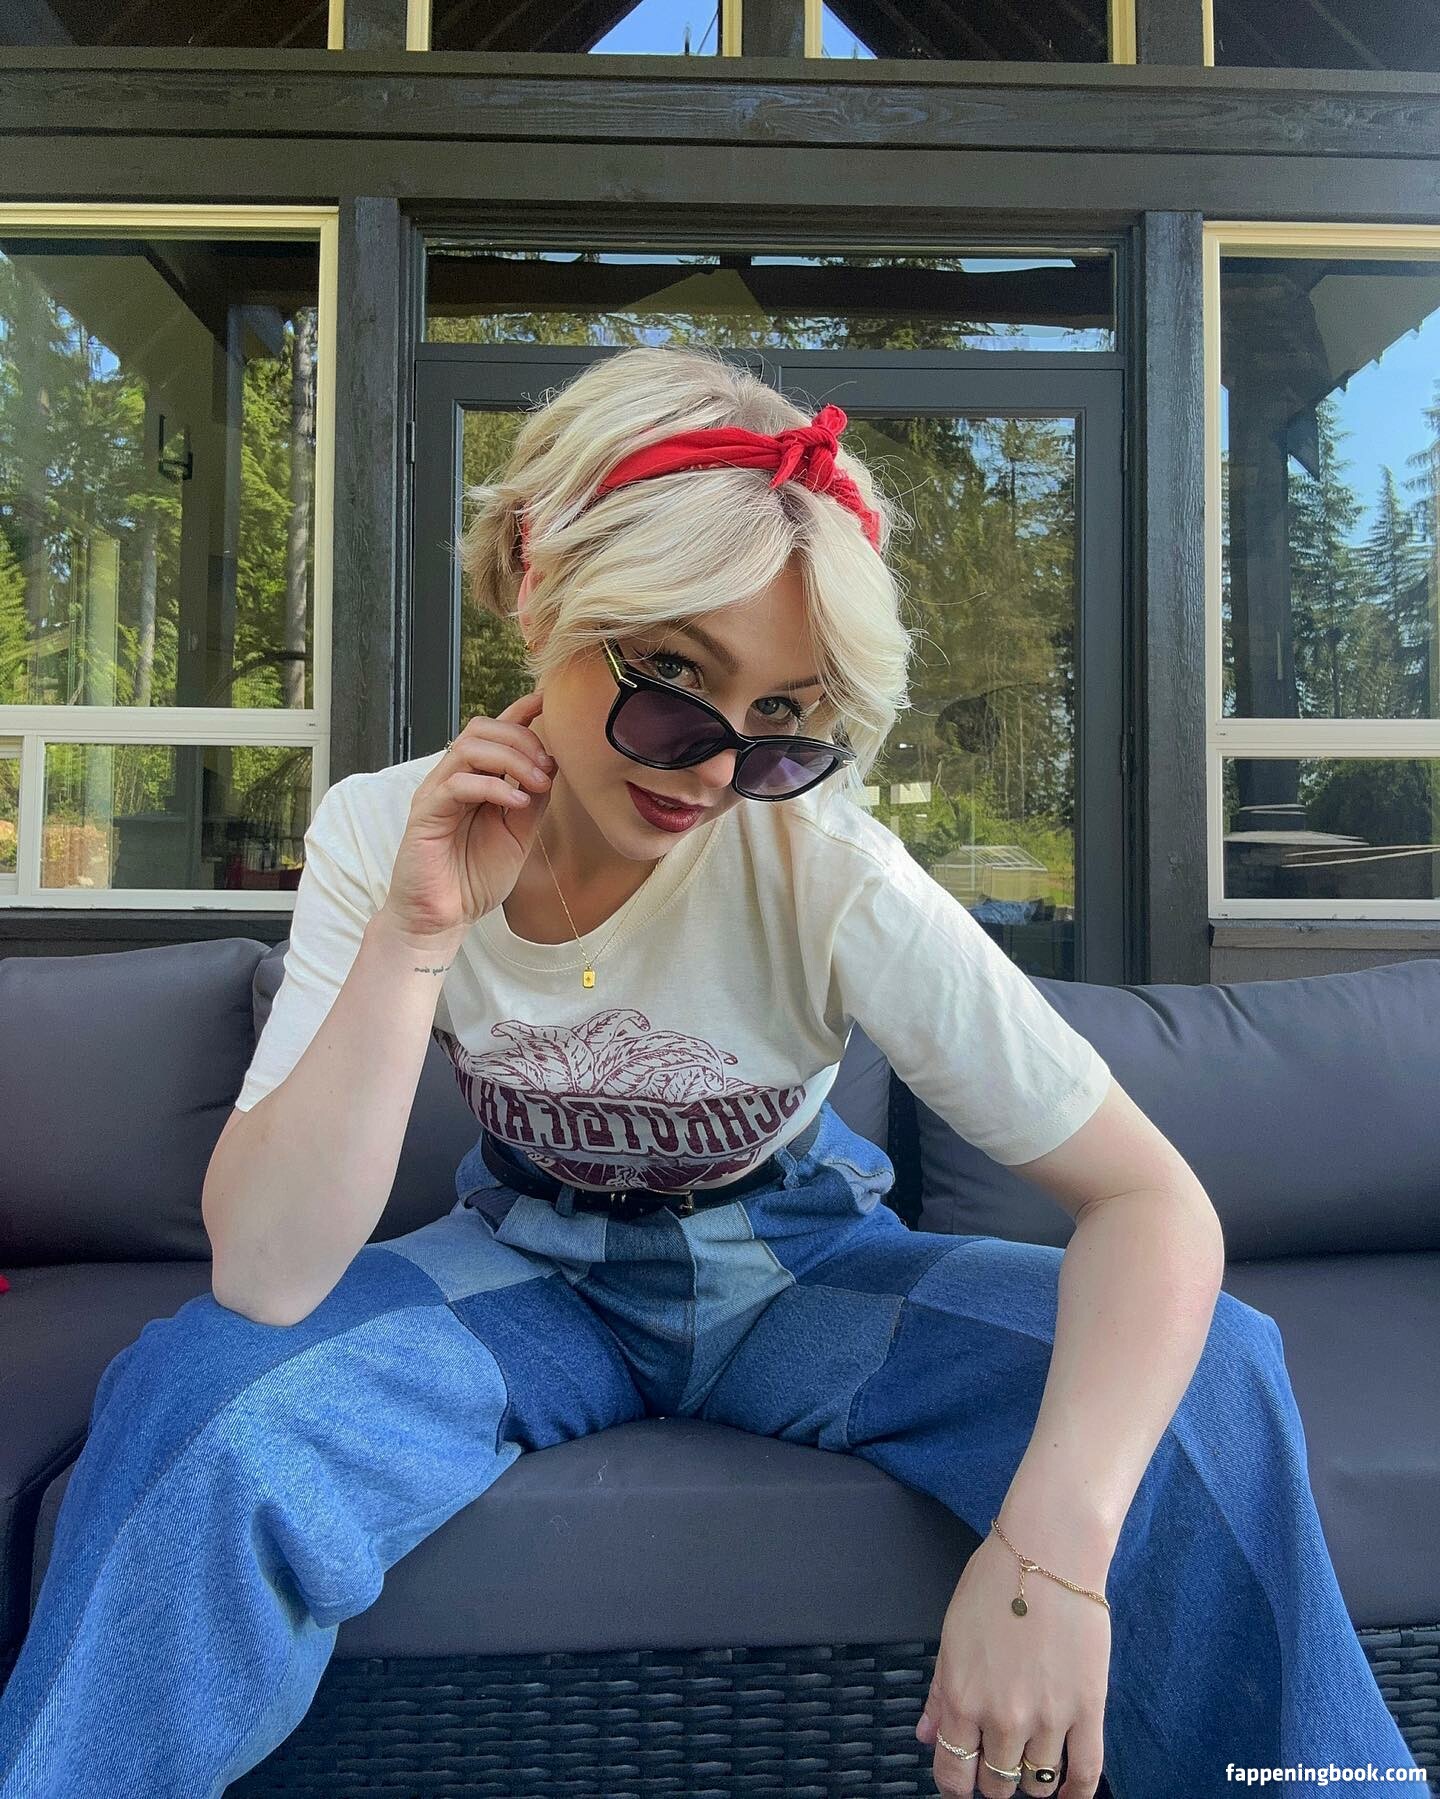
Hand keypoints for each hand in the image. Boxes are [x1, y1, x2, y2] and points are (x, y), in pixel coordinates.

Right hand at [379, 691, 554, 947]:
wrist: (443, 917)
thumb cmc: (474, 878)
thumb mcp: (518, 834)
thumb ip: (532, 800)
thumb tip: (551, 764)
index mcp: (476, 780)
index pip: (494, 733)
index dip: (519, 711)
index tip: (546, 700)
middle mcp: (453, 779)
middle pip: (483, 730)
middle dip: (523, 739)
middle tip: (548, 768)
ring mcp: (436, 793)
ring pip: (469, 747)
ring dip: (512, 759)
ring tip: (537, 784)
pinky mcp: (425, 813)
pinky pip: (458, 783)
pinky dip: (493, 786)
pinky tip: (517, 802)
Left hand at [916, 1532, 1110, 1797]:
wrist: (1048, 1552)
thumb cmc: (996, 1581)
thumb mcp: (952, 1632)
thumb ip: (938, 1691)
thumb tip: (925, 1734)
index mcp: (961, 1696)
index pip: (953, 1772)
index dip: (955, 1785)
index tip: (961, 1781)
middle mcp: (1001, 1717)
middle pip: (996, 1783)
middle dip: (993, 1780)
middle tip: (997, 1762)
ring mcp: (1047, 1717)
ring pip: (1036, 1784)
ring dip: (1030, 1781)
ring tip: (1029, 1763)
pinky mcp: (1087, 1709)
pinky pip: (1085, 1773)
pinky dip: (1075, 1794)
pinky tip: (1067, 1793)